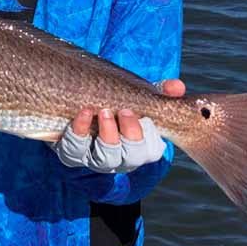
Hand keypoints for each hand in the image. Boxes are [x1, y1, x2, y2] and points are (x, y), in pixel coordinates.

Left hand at [52, 78, 180, 173]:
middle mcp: (117, 158)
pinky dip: (79, 131)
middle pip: (128, 159)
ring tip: (103, 111)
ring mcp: (92, 157)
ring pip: (102, 160)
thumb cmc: (115, 103)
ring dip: (105, 135)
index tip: (145, 116)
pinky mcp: (70, 151)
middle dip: (130, 136)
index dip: (149, 137)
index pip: (150, 152)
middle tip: (125, 111)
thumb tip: (177, 86)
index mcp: (138, 148)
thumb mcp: (138, 95)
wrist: (76, 104)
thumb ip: (159, 91)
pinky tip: (83, 113)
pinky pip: (73, 149)